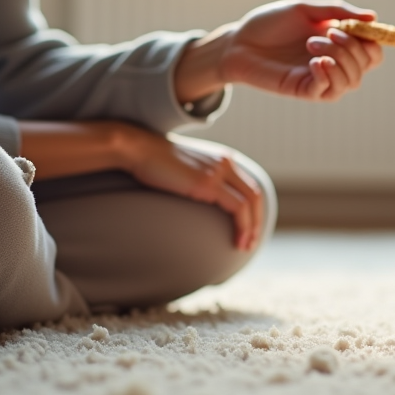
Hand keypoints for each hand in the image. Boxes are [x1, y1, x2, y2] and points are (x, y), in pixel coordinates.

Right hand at [121, 129, 264, 250]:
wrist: (137, 149)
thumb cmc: (152, 162)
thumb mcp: (183, 170)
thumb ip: (197, 179)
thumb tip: (198, 198)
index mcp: (222, 159)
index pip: (248, 185)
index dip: (253, 209)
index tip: (248, 229)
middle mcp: (225, 162)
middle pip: (254, 194)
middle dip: (256, 220)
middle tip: (251, 243)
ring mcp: (219, 172)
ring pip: (250, 202)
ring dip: (252, 227)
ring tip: (244, 246)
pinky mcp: (209, 183)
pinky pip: (237, 207)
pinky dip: (243, 226)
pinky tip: (237, 241)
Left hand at [176, 0, 383, 102]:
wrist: (238, 41)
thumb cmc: (269, 23)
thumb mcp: (305, 9)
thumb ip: (337, 11)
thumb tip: (373, 17)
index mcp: (337, 42)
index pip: (371, 51)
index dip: (373, 42)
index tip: (359, 28)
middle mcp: (333, 62)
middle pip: (365, 66)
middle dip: (353, 48)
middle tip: (327, 34)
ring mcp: (319, 77)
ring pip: (351, 81)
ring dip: (340, 60)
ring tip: (312, 45)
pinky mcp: (304, 90)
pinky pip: (329, 91)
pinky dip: (328, 75)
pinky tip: (314, 62)